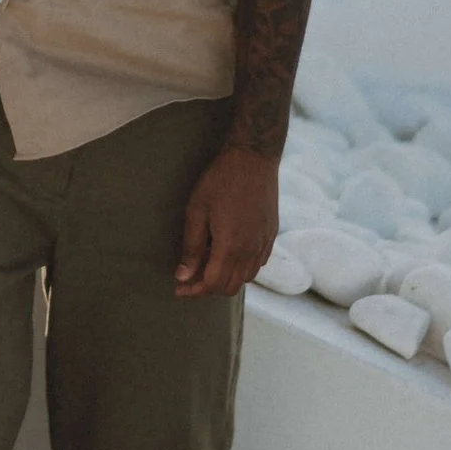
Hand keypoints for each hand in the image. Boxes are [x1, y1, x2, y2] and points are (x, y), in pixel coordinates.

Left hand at [178, 145, 278, 297]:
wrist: (253, 159)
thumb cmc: (221, 181)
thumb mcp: (196, 211)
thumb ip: (191, 247)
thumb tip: (183, 276)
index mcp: (230, 247)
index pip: (212, 284)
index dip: (194, 291)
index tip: (179, 288)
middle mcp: (251, 251)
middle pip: (229, 287)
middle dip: (207, 287)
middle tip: (189, 276)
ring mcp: (264, 244)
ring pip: (245, 278)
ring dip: (225, 278)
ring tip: (207, 262)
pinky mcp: (271, 236)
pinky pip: (257, 264)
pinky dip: (241, 268)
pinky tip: (228, 253)